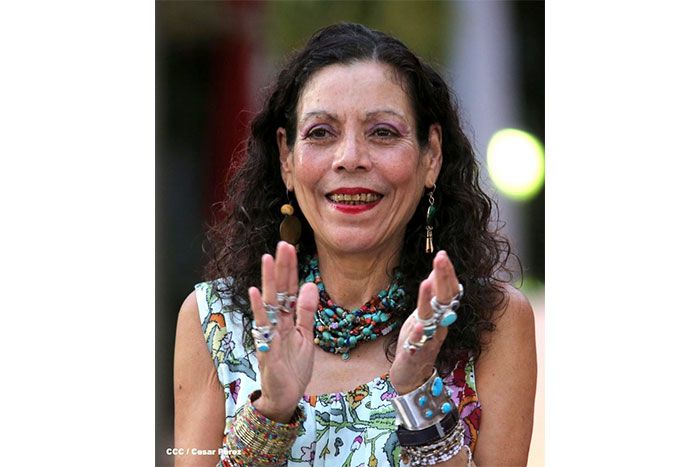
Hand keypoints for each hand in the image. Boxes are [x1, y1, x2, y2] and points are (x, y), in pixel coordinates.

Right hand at [247, 241, 318, 421]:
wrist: (286, 395)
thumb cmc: (293, 366)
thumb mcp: (306, 335)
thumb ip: (307, 312)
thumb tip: (309, 285)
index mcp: (287, 318)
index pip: (289, 289)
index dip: (291, 268)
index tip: (290, 247)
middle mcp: (276, 322)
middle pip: (279, 290)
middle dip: (281, 267)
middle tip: (283, 243)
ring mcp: (270, 334)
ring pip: (270, 303)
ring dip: (268, 280)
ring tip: (268, 259)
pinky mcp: (267, 349)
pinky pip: (263, 327)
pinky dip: (259, 309)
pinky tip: (255, 292)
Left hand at [390, 250, 460, 393]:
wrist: (411, 375)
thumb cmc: (419, 340)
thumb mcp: (424, 315)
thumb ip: (432, 295)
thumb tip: (435, 271)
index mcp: (440, 315)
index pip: (448, 290)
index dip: (447, 273)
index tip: (443, 253)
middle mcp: (439, 326)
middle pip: (444, 300)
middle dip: (443, 278)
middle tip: (441, 257)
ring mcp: (429, 340)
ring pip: (432, 319)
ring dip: (429, 301)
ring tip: (427, 282)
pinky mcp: (416, 354)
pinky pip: (419, 344)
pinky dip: (418, 334)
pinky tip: (416, 325)